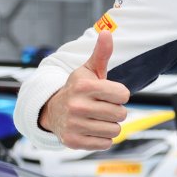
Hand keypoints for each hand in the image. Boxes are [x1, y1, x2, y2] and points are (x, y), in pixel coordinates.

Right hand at [38, 30, 129, 150]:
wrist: (52, 110)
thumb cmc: (77, 89)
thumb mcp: (88, 70)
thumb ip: (101, 54)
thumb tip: (107, 32)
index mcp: (84, 86)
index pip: (124, 95)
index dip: (120, 95)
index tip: (108, 93)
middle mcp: (77, 106)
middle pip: (121, 114)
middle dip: (116, 111)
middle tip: (101, 107)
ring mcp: (74, 125)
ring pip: (115, 130)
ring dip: (110, 125)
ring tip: (96, 118)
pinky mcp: (73, 142)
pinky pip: (106, 144)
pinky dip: (103, 138)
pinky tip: (91, 129)